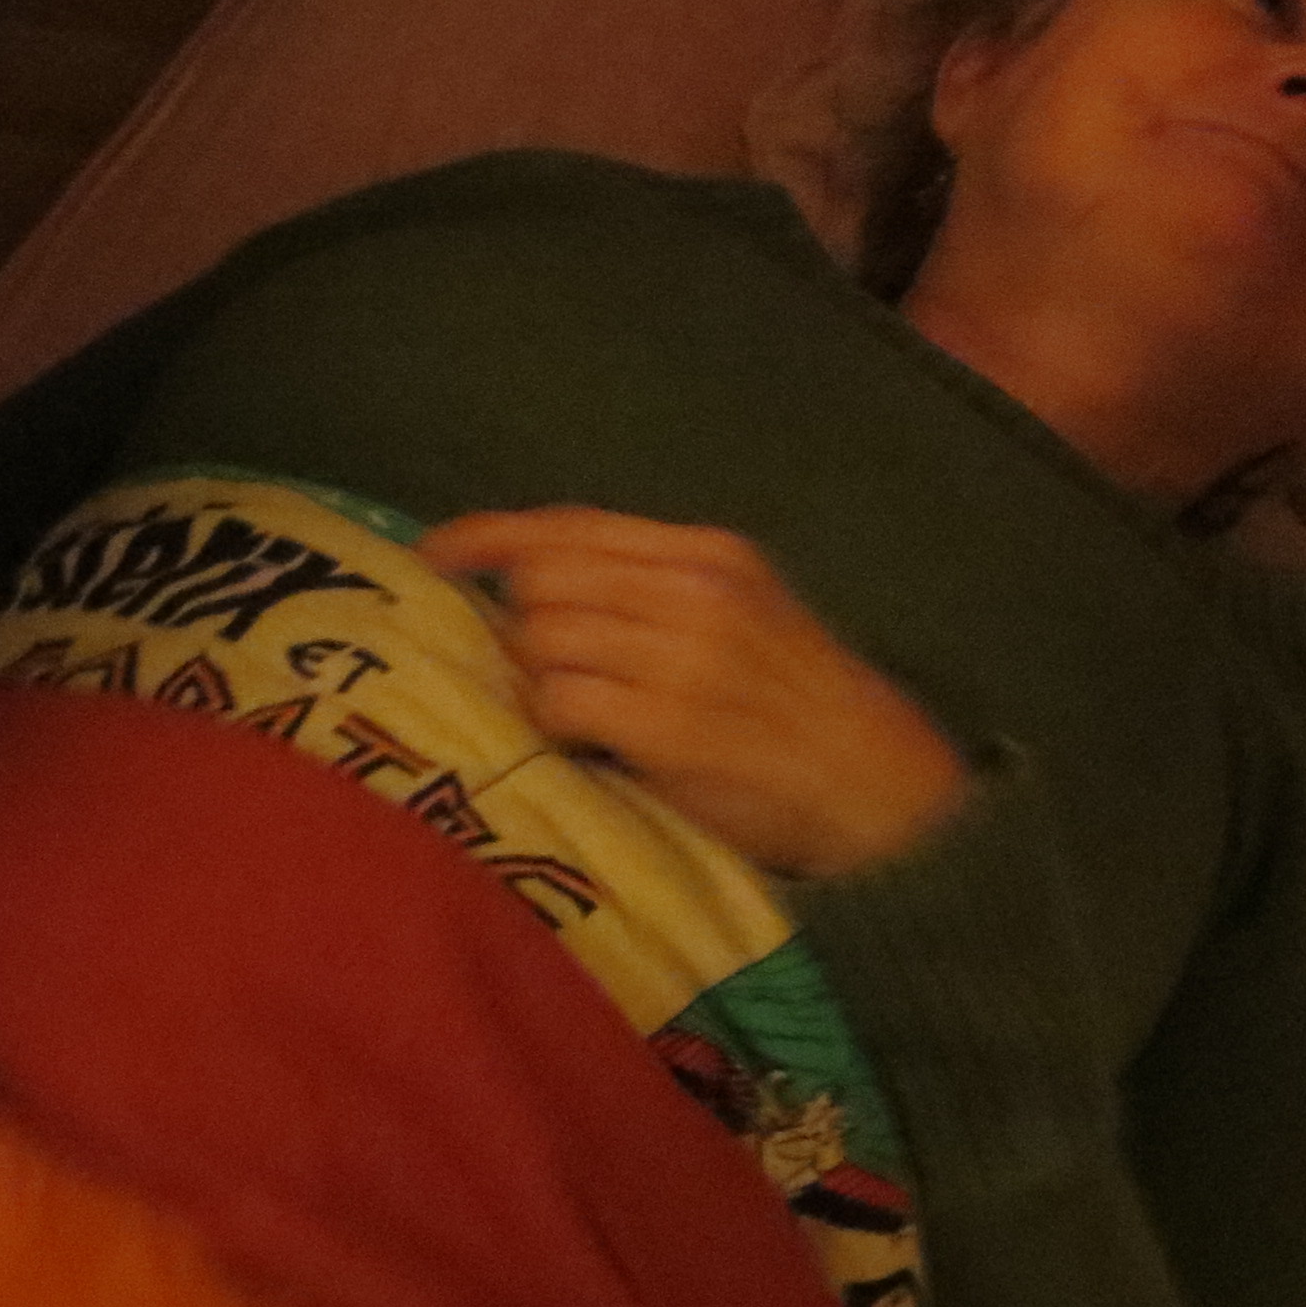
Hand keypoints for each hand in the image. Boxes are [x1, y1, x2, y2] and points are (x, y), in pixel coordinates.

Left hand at [417, 506, 967, 878]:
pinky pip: (557, 704)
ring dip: (540, 680)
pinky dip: (555, 723)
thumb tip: (529, 580)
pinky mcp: (666, 726)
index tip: (434, 554)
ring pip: (540, 641)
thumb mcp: (743, 608)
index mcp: (710, 552)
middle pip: (541, 583)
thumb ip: (653, 584)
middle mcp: (694, 589)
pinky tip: (590, 742)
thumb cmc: (794, 701)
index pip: (571, 525)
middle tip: (554, 669)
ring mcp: (682, 657)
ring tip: (581, 711)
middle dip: (525, 626)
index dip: (489, 536)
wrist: (871, 781)